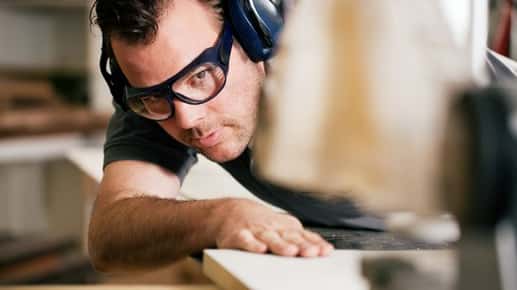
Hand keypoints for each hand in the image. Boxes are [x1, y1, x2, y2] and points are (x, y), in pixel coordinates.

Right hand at [215, 199, 333, 256]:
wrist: (230, 211)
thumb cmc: (260, 223)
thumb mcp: (283, 226)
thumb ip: (303, 237)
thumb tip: (326, 248)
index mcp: (285, 228)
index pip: (303, 236)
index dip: (314, 244)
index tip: (325, 251)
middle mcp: (272, 228)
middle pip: (289, 237)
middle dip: (301, 245)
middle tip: (312, 252)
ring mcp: (256, 231)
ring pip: (269, 238)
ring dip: (280, 245)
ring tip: (291, 252)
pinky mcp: (238, 236)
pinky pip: (245, 240)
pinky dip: (252, 244)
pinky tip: (260, 249)